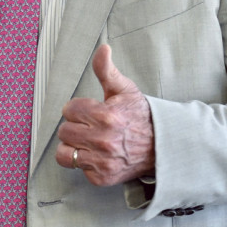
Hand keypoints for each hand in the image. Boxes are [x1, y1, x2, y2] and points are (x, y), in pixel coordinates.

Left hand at [56, 44, 154, 185]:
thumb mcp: (125, 90)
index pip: (69, 109)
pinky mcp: (102, 177)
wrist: (162, 147)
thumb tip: (103, 48)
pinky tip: (98, 155)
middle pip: (64, 130)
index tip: (91, 112)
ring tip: (88, 142)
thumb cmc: (141, 117)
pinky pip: (76, 168)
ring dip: (74, 146)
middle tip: (91, 127)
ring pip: (64, 152)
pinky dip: (84, 162)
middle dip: (75, 126)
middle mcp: (103, 140)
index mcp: (106, 116)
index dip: (79, 109)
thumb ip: (106, 70)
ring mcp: (102, 161)